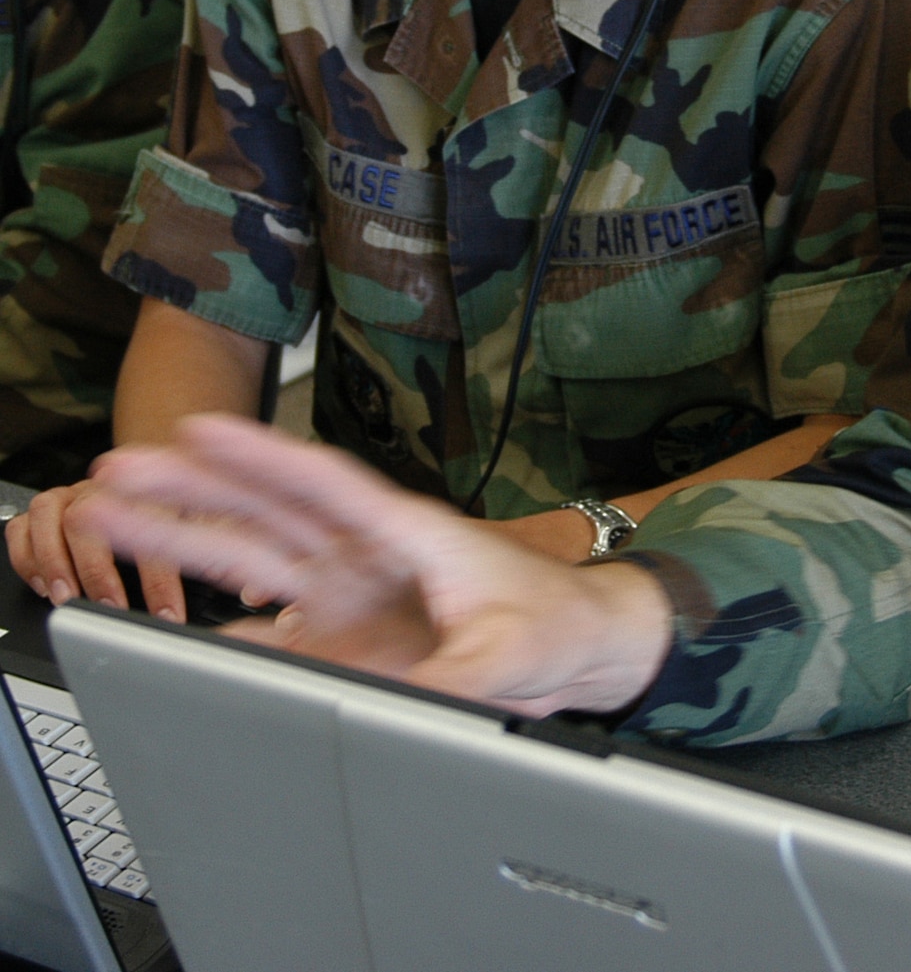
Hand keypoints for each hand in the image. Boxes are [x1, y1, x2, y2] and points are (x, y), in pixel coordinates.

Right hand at [6, 477, 185, 620]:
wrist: (133, 480)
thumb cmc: (163, 512)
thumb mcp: (190, 525)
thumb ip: (191, 551)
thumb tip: (194, 601)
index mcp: (146, 488)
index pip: (156, 528)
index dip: (160, 580)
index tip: (167, 616)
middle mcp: (102, 487)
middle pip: (90, 517)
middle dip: (98, 570)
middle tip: (110, 608)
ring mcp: (69, 496)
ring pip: (50, 516)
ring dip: (56, 563)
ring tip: (68, 599)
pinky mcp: (41, 510)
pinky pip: (20, 529)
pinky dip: (27, 560)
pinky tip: (43, 587)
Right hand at [72, 416, 673, 716]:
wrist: (579, 646)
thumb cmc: (554, 622)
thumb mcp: (512, 650)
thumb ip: (458, 676)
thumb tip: (414, 699)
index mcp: (405, 532)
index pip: (323, 485)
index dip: (263, 456)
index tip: (205, 429)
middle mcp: (364, 555)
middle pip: (267, 510)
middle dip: (193, 487)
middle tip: (123, 465)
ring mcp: (346, 593)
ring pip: (250, 554)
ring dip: (184, 536)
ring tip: (114, 514)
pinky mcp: (341, 637)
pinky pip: (265, 629)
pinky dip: (217, 627)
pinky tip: (167, 626)